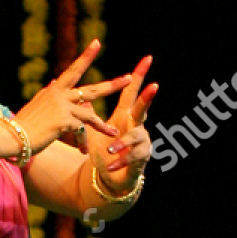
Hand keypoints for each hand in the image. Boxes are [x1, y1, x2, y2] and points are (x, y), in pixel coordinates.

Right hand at [12, 39, 131, 155]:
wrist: (10, 136)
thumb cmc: (22, 124)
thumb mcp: (37, 105)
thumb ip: (48, 94)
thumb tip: (54, 82)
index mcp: (54, 90)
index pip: (73, 69)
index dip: (86, 56)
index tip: (97, 43)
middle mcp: (60, 95)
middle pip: (92, 89)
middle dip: (112, 85)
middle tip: (129, 78)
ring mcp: (63, 107)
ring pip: (90, 115)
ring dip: (102, 126)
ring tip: (114, 132)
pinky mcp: (64, 121)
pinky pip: (81, 131)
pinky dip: (83, 142)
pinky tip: (85, 152)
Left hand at [88, 54, 157, 195]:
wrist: (110, 179)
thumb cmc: (105, 152)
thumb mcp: (95, 132)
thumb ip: (89, 115)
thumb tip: (82, 95)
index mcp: (125, 117)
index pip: (131, 93)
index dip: (138, 76)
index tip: (147, 58)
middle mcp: (137, 127)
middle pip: (142, 108)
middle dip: (148, 98)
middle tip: (154, 85)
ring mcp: (141, 143)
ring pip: (136, 137)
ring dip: (122, 142)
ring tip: (111, 149)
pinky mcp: (140, 160)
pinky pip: (132, 158)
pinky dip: (119, 162)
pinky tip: (109, 166)